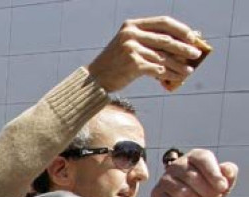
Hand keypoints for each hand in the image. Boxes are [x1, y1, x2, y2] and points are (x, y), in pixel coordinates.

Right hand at [87, 16, 201, 91]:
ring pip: (163, 57)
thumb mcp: (131, 45)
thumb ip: (152, 41)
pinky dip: (169, 74)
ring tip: (188, 70)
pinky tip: (177, 78)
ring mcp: (131, 49)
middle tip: (196, 54)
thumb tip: (185, 40)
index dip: (181, 29)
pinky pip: (158, 68)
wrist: (95, 79)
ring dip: (179, 65)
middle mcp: (131, 35)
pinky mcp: (133, 64)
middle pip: (166, 40)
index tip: (193, 37)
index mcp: (132, 25)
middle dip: (184, 47)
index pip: (163, 22)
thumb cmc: (117, 63)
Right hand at [149, 149, 237, 196]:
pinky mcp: (157, 194)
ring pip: (181, 192)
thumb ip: (229, 173)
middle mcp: (176, 165)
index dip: (214, 174)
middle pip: (192, 177)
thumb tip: (227, 170)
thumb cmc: (206, 192)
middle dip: (207, 192)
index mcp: (194, 157)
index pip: (202, 159)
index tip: (222, 187)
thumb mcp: (222, 183)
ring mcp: (164, 179)